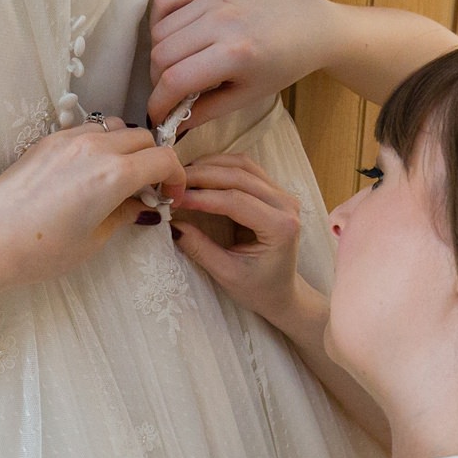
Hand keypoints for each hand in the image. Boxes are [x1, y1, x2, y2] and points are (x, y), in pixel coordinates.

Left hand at [0, 120, 184, 291]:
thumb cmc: (41, 251)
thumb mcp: (94, 240)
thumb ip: (125, 214)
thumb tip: (141, 205)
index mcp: (114, 175)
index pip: (164, 158)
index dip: (176, 177)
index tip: (170, 196)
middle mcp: (95, 148)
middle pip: (143, 138)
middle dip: (153, 161)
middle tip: (147, 188)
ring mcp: (68, 140)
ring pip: (114, 127)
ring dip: (126, 147)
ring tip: (118, 175)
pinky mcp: (47, 141)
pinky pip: (86, 130)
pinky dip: (99, 143)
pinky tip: (87, 171)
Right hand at [147, 0, 339, 131]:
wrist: (305, 27)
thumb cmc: (280, 65)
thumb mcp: (246, 96)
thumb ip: (204, 112)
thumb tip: (170, 126)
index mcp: (235, 53)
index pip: (174, 80)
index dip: (158, 103)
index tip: (156, 116)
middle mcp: (222, 20)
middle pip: (161, 55)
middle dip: (157, 81)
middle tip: (169, 92)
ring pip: (158, 30)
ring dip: (159, 54)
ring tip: (176, 66)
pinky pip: (165, 2)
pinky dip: (160, 22)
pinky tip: (175, 38)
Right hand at [172, 153, 311, 326]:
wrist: (281, 293)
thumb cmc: (258, 288)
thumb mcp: (226, 274)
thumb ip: (200, 248)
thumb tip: (171, 224)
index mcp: (281, 227)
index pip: (237, 201)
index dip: (202, 197)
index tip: (174, 199)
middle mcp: (286, 205)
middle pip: (240, 175)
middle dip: (202, 176)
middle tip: (171, 183)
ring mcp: (283, 194)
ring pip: (243, 165)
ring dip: (210, 166)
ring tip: (181, 177)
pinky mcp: (274, 191)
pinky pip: (246, 169)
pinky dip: (220, 167)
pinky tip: (199, 174)